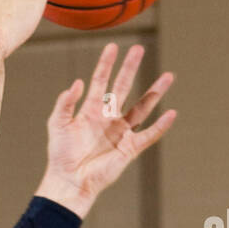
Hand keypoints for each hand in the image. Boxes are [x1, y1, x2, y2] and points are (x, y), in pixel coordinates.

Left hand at [36, 43, 175, 217]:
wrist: (69, 181)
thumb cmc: (60, 155)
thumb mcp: (57, 125)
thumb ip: (65, 103)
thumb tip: (78, 82)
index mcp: (90, 110)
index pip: (100, 81)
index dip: (106, 64)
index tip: (113, 46)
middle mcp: (108, 118)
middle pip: (122, 87)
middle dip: (130, 68)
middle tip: (139, 49)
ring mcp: (120, 132)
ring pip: (142, 107)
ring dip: (155, 92)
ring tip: (168, 76)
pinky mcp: (129, 148)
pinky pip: (149, 135)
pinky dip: (161, 126)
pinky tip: (171, 113)